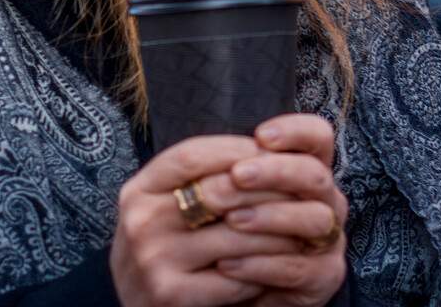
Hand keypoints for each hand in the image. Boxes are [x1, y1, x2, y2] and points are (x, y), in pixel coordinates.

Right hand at [111, 134, 308, 306]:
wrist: (137, 305)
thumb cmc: (163, 246)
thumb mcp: (166, 205)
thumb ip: (200, 179)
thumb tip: (262, 148)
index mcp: (139, 190)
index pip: (191, 155)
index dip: (235, 149)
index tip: (272, 150)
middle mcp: (142, 221)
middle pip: (218, 191)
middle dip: (268, 189)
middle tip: (303, 189)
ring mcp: (154, 259)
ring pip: (235, 235)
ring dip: (277, 232)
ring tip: (302, 227)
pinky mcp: (171, 295)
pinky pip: (234, 276)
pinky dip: (263, 268)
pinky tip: (279, 264)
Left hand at [213, 114, 347, 306]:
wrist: (238, 289)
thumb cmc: (235, 232)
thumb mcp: (230, 198)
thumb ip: (231, 173)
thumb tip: (206, 154)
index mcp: (308, 170)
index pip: (319, 137)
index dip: (296, 131)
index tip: (261, 135)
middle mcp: (327, 200)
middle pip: (316, 175)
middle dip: (276, 172)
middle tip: (237, 175)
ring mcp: (330, 239)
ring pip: (314, 219)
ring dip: (270, 216)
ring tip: (231, 220)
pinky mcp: (324, 277)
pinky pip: (297, 267)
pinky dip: (260, 264)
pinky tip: (227, 264)